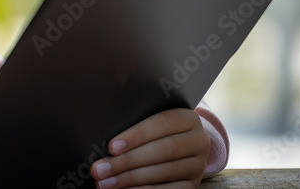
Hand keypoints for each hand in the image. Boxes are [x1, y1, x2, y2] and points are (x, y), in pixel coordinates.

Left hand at [90, 107, 210, 187]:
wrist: (181, 144)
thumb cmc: (154, 128)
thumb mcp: (150, 118)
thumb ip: (135, 122)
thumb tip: (107, 142)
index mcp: (187, 118)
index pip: (162, 123)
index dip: (136, 135)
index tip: (111, 147)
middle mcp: (198, 141)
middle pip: (162, 150)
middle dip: (128, 161)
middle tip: (101, 169)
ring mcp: (198, 164)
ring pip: (164, 172)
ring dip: (131, 179)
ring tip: (106, 182)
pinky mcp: (194, 183)